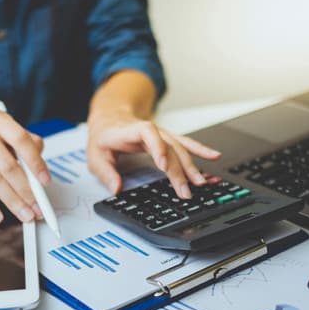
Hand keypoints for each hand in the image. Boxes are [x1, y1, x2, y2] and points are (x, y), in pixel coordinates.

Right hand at [0, 109, 50, 223]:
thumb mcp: (9, 134)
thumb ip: (30, 146)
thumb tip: (41, 171)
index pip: (21, 140)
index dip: (36, 162)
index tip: (45, 181)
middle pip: (8, 166)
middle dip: (26, 191)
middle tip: (37, 207)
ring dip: (13, 202)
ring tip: (25, 214)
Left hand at [87, 109, 220, 198]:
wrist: (110, 119)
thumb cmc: (104, 138)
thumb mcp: (95, 156)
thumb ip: (105, 173)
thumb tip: (116, 188)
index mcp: (129, 131)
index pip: (147, 132)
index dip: (157, 146)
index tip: (163, 164)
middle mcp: (148, 131)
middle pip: (168, 146)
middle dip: (179, 168)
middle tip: (185, 189)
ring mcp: (159, 134)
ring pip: (179, 147)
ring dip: (191, 165)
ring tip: (201, 181)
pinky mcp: (166, 139)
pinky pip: (185, 144)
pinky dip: (200, 150)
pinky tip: (213, 156)